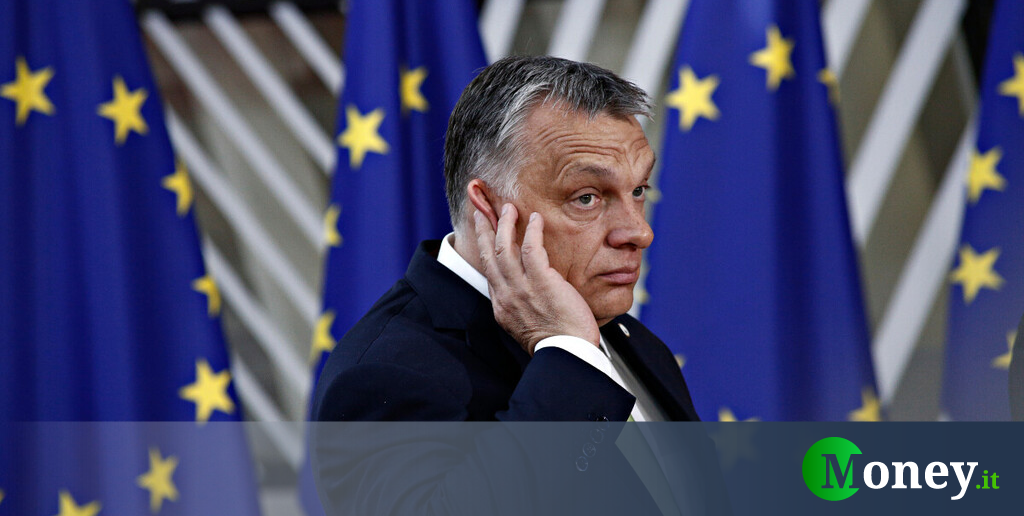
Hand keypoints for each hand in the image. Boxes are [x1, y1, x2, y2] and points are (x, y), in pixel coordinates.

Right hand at [473, 204, 599, 353]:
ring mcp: (522, 289)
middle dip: (485, 230)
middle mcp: (506, 295)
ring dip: (505, 224)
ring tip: (509, 208)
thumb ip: (520, 305)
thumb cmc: (556, 342)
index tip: (484, 234)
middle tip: (483, 212)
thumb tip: (524, 291)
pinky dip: (532, 231)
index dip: (484, 249)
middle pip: (489, 255)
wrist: (567, 354)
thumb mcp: (527, 325)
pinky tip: (536, 219)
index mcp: (501, 306)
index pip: (489, 271)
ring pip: (505, 248)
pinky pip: (532, 249)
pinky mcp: (542, 283)